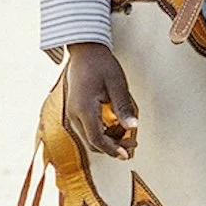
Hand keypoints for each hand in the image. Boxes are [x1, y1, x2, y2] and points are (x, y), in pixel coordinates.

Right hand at [64, 42, 139, 159]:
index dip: (112, 149)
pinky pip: (88, 128)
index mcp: (84, 107)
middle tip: (132, 143)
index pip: (97, 138)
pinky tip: (116, 123)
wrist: (85, 52)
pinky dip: (102, 131)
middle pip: (93, 142)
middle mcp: (74, 113)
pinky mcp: (75, 111)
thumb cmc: (101, 64)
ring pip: (90, 137)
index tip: (126, 154)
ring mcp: (72, 112)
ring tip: (126, 130)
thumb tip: (133, 127)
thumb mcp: (117, 84)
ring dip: (108, 139)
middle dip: (113, 146)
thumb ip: (124, 107)